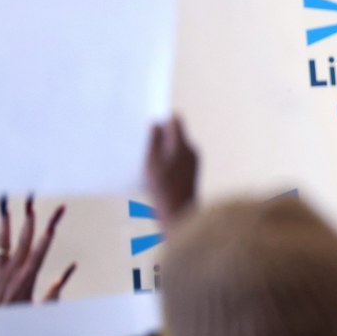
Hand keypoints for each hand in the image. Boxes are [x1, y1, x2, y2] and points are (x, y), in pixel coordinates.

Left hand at [0, 195, 75, 306]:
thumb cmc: (21, 320)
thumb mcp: (43, 306)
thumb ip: (57, 287)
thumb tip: (72, 267)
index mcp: (31, 275)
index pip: (44, 244)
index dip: (52, 225)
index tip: (59, 209)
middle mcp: (14, 269)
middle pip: (25, 237)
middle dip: (30, 216)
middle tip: (31, 198)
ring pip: (3, 239)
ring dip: (6, 219)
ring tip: (7, 200)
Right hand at [144, 116, 197, 232]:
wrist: (179, 215)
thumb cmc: (163, 190)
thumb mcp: (152, 163)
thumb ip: (153, 141)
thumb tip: (156, 124)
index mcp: (183, 145)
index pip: (175, 120)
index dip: (161, 119)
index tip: (148, 125)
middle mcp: (192, 151)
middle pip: (175, 133)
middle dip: (160, 135)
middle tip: (143, 141)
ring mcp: (193, 162)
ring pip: (176, 146)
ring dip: (162, 148)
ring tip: (148, 159)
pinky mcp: (191, 172)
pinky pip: (178, 158)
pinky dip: (167, 160)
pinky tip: (155, 170)